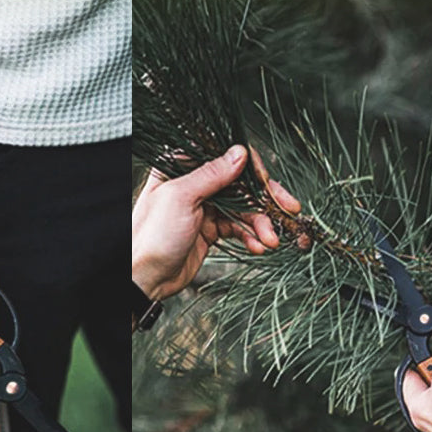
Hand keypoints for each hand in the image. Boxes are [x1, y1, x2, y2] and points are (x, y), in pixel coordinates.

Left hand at [131, 145, 301, 299]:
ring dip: (261, 224)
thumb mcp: (180, 198)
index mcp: (181, 167)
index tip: (268, 183)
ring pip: (243, 208)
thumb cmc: (151, 236)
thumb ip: (211, 175)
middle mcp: (194, 183)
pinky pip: (238, 228)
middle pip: (240, 183)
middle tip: (288, 210)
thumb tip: (240, 153)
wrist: (143, 278)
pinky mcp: (210, 229)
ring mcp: (204, 207)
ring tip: (271, 240)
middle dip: (265, 199)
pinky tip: (259, 247)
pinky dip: (251, 237)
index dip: (251, 168)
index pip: (225, 155)